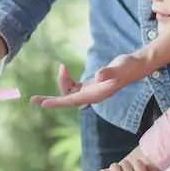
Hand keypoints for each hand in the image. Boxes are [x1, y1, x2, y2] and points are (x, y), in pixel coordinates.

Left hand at [31, 55, 150, 108]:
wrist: (136, 66)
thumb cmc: (129, 66)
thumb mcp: (120, 67)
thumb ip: (109, 72)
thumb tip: (98, 77)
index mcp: (96, 94)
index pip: (72, 101)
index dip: (57, 103)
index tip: (43, 104)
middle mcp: (92, 96)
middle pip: (67, 99)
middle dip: (51, 99)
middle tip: (32, 99)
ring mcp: (90, 92)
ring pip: (69, 93)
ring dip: (62, 82)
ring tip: (62, 67)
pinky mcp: (91, 87)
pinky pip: (73, 88)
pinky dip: (67, 80)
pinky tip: (65, 71)